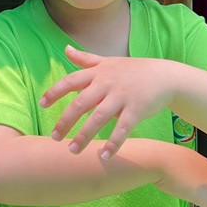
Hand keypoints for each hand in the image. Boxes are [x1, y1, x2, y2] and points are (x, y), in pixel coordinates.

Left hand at [39, 46, 176, 158]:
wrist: (165, 76)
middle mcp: (107, 83)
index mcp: (98, 72)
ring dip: (84, 136)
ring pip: (98, 118)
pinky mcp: (137, 109)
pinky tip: (104, 156)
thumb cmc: (133, 70)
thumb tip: (65, 49)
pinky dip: (113, 143)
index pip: (70, 81)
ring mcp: (122, 96)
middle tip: (54, 138)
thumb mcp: (108, 61)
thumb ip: (86, 59)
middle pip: (80, 103)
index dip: (54, 92)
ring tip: (72, 151)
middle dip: (65, 121)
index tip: (41, 105)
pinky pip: (122, 129)